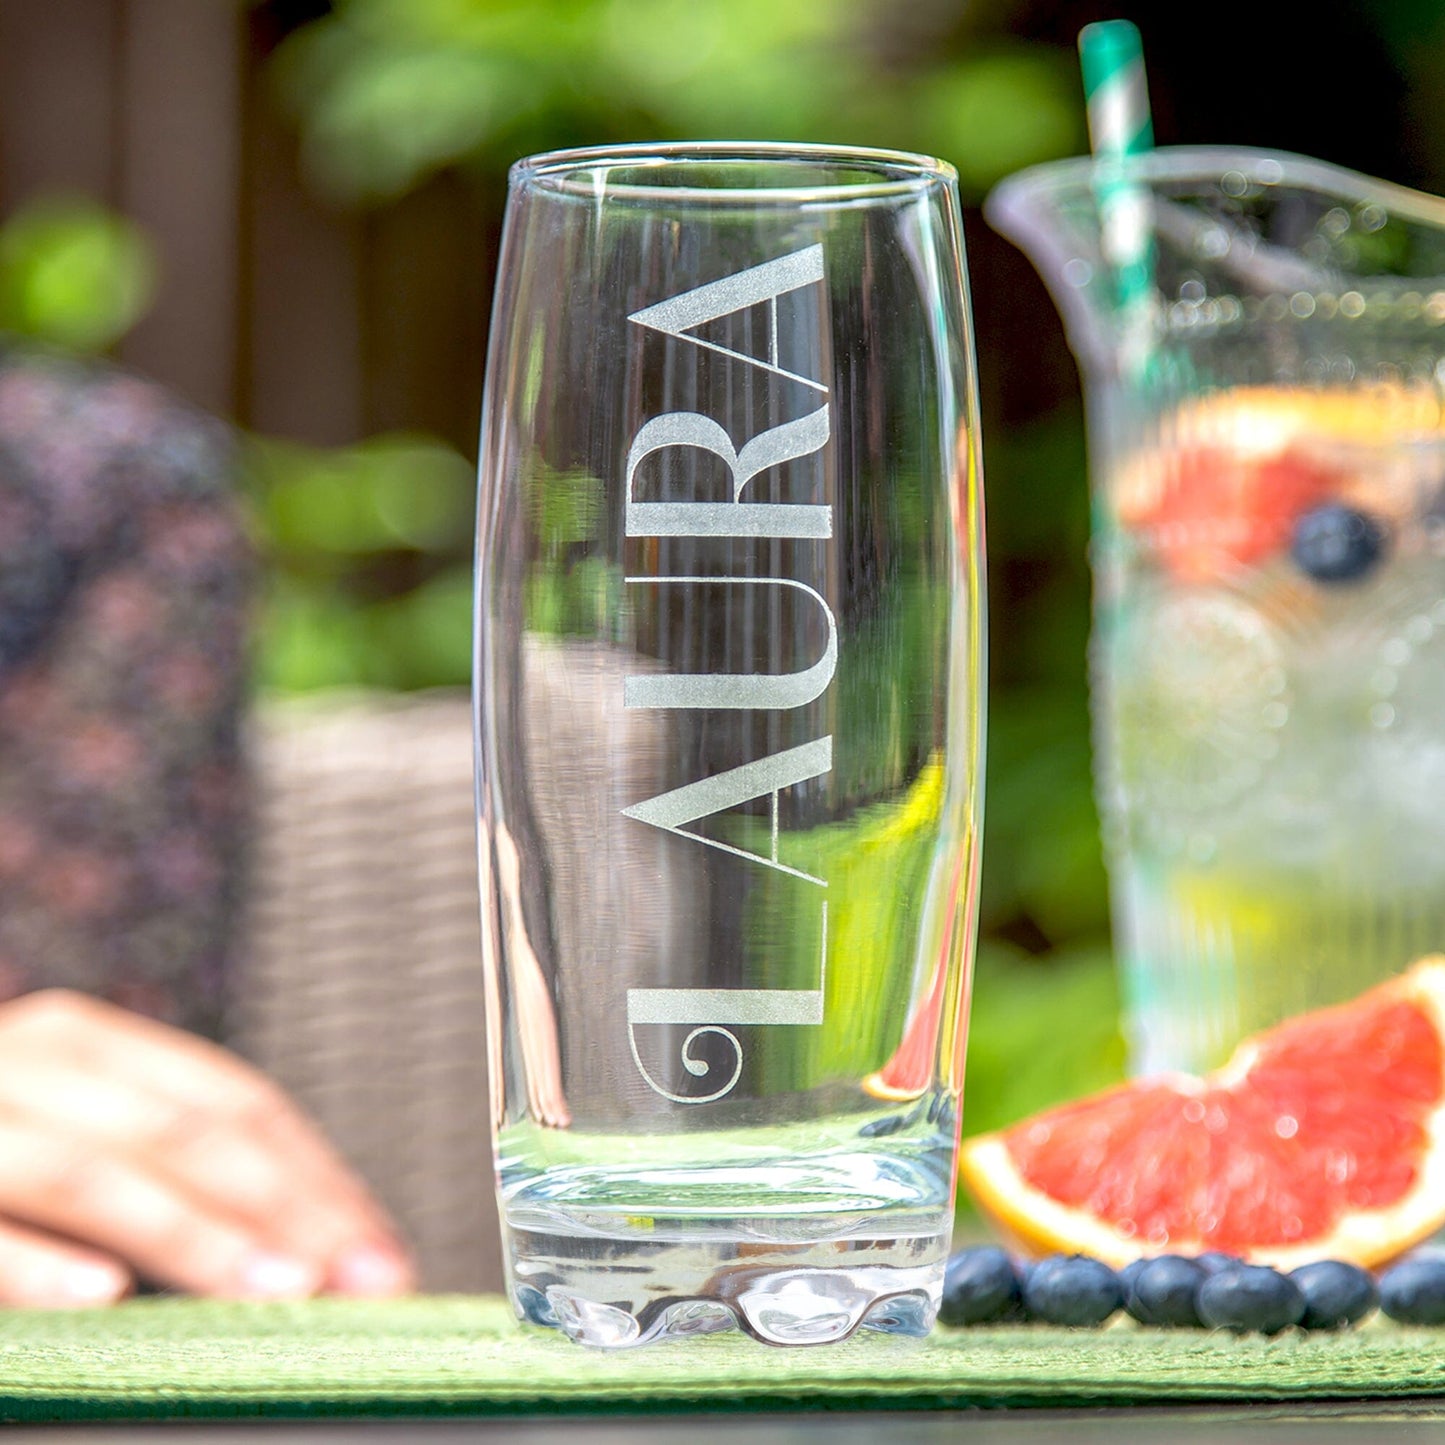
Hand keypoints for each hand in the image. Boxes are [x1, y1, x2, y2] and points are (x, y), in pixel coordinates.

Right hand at [0, 989, 415, 1305]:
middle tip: (354, 1285)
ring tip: (273, 1293)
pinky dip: (31, 1263)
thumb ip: (175, 1175)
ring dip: (188, 1235)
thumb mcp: (83, 1141)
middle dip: (281, 1210)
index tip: (380, 1256)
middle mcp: (29, 1058)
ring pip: (89, 1166)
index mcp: (90, 1044)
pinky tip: (102, 1299)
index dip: (315, 1178)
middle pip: (181, 1130)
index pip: (232, 1102)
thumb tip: (325, 1255)